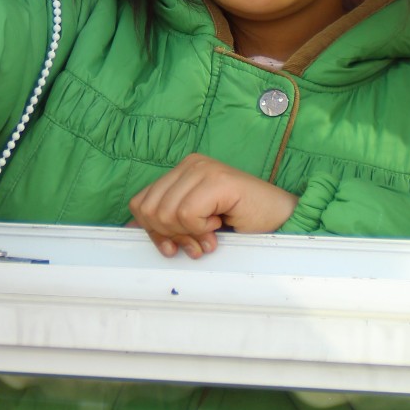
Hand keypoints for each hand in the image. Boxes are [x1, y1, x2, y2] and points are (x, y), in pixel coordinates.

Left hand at [129, 154, 297, 259]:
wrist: (280, 220)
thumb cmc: (241, 223)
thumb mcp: (193, 224)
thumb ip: (166, 224)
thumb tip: (129, 230)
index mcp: (180, 171)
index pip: (140, 203)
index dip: (152, 232)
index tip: (174, 245)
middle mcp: (190, 164)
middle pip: (150, 210)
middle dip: (171, 236)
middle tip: (197, 242)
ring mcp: (203, 168)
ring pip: (167, 213)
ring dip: (189, 234)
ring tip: (210, 234)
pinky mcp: (217, 179)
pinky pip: (187, 214)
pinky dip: (202, 230)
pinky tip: (219, 225)